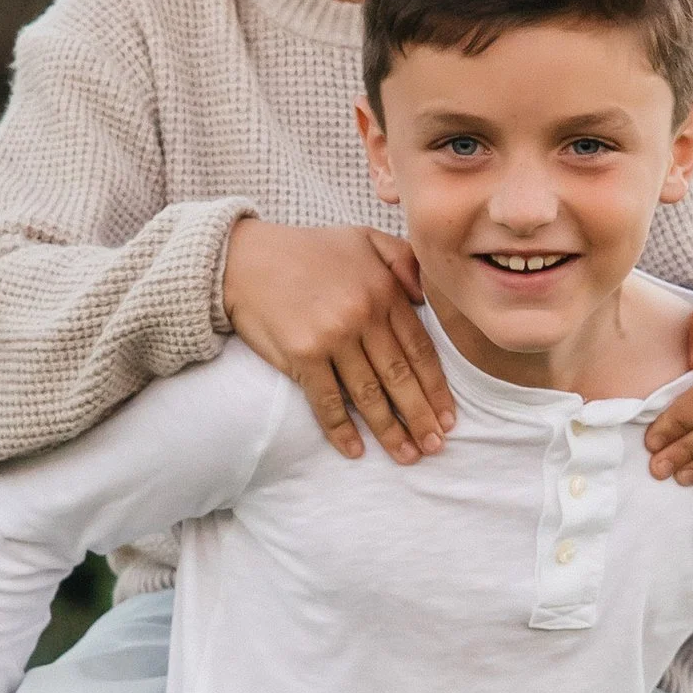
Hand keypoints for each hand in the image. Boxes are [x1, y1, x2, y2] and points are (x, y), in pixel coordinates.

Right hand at [222, 219, 456, 464]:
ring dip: (390, 431)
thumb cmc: (305, 250)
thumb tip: (424, 297)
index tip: (449, 416)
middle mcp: (363, 315)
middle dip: (421, 416)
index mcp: (383, 290)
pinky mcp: (302, 355)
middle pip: (400, 376)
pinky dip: (341, 429)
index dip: (436, 387)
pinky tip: (355, 450)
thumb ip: (402, 259)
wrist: (243, 258)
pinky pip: (327, 401)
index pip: (419, 348)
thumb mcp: (362, 237)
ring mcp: (333, 337)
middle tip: (436, 446)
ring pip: (369, 394)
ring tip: (407, 455)